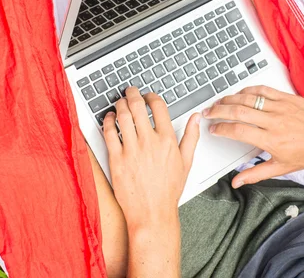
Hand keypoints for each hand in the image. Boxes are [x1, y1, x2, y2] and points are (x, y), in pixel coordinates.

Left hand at [103, 87, 200, 231]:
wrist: (152, 213)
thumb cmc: (168, 191)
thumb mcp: (186, 162)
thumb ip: (191, 137)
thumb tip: (195, 119)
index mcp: (167, 140)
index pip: (158, 107)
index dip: (152, 96)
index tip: (148, 96)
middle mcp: (149, 142)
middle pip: (137, 106)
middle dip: (132, 94)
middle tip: (130, 91)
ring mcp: (131, 150)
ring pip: (122, 116)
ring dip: (119, 104)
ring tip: (119, 102)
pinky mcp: (116, 159)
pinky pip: (109, 133)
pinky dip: (107, 121)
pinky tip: (109, 118)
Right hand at [202, 85, 303, 188]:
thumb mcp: (281, 167)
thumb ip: (255, 173)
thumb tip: (237, 182)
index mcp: (271, 140)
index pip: (239, 131)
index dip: (222, 129)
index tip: (213, 129)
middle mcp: (274, 121)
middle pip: (239, 111)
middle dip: (219, 111)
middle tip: (208, 112)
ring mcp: (280, 107)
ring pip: (249, 98)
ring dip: (230, 99)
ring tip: (219, 102)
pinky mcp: (286, 97)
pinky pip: (263, 89)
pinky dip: (248, 90)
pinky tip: (239, 93)